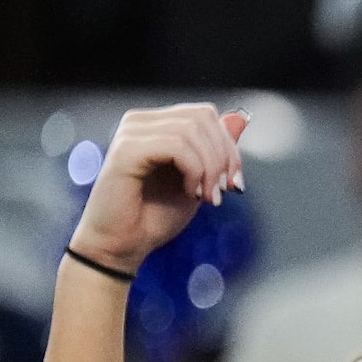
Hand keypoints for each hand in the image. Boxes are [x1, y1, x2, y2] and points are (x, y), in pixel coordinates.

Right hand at [67, 105, 247, 274]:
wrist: (123, 246)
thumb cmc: (154, 217)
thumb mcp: (198, 180)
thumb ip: (215, 150)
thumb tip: (239, 118)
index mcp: (155, 125)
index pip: (204, 115)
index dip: (228, 147)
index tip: (233, 184)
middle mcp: (140, 122)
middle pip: (202, 117)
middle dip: (224, 157)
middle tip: (223, 191)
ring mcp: (131, 132)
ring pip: (192, 130)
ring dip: (210, 168)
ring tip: (206, 197)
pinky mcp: (126, 149)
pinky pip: (176, 146)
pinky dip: (194, 171)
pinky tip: (189, 193)